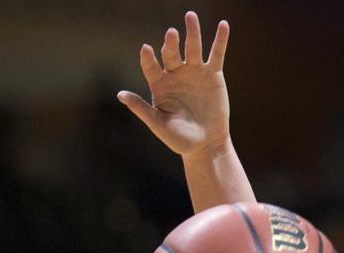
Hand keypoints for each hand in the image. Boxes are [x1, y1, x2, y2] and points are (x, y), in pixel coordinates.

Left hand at [117, 11, 231, 158]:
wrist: (206, 145)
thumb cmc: (179, 139)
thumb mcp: (158, 125)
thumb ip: (142, 109)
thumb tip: (120, 95)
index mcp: (159, 84)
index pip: (150, 66)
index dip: (148, 58)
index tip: (146, 49)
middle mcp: (175, 73)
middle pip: (171, 53)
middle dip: (171, 43)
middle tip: (171, 33)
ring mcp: (194, 71)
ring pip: (192, 47)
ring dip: (192, 32)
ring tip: (191, 16)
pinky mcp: (213, 74)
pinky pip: (216, 54)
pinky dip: (220, 40)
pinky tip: (223, 25)